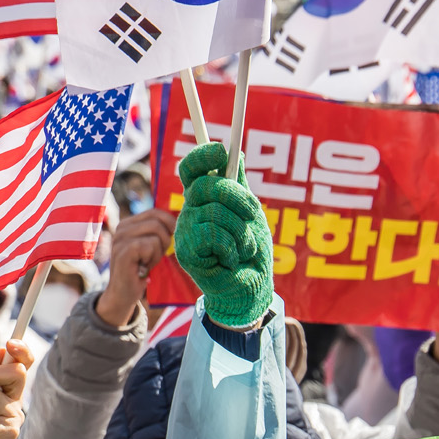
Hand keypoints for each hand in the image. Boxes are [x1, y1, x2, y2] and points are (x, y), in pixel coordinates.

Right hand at [98, 208, 177, 328]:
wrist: (124, 294)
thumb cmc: (141, 271)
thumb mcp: (150, 247)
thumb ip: (158, 233)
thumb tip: (181, 221)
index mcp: (128, 223)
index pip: (155, 212)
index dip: (170, 223)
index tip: (171, 240)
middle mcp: (122, 227)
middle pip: (158, 221)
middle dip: (165, 240)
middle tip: (157, 256)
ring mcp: (120, 238)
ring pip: (156, 234)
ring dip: (158, 252)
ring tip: (148, 262)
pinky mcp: (123, 251)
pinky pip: (149, 246)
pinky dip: (152, 259)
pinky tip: (144, 268)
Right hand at [172, 142, 272, 328]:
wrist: (253, 288)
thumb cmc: (252, 252)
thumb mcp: (250, 214)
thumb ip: (240, 185)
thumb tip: (235, 154)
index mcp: (204, 200)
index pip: (192, 169)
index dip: (202, 156)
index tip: (222, 150)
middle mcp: (191, 211)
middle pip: (206, 185)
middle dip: (239, 198)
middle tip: (253, 215)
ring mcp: (185, 232)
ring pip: (214, 213)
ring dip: (240, 232)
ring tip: (242, 248)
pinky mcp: (186, 252)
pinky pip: (211, 234)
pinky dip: (231, 247)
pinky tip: (230, 260)